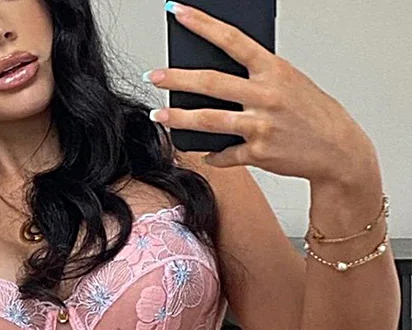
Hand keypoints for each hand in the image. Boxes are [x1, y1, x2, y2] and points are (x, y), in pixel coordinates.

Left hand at [148, 2, 377, 183]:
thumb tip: (215, 79)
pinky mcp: (258, 152)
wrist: (337, 149)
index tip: (177, 12)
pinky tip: (204, 153)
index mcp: (274, 69)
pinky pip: (224, 154)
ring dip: (178, 118)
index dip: (202, 24)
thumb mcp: (289, 83)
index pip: (232, 39)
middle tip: (152, 74)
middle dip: (176, 78)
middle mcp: (266, 94)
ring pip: (209, 120)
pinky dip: (212, 155)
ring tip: (158, 115)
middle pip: (210, 82)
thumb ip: (256, 78)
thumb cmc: (311, 113)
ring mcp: (261, 125)